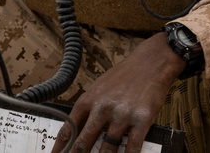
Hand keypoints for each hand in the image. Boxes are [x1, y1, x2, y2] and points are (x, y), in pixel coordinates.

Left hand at [50, 33, 185, 152]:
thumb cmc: (122, 76)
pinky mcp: (141, 120)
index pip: (69, 128)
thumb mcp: (98, 88)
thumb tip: (77, 130)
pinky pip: (132, 146)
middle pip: (84, 141)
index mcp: (88, 100)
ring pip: (107, 148)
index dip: (60, 146)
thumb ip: (89, 109)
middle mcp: (102, 108)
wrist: (149, 64)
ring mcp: (121, 115)